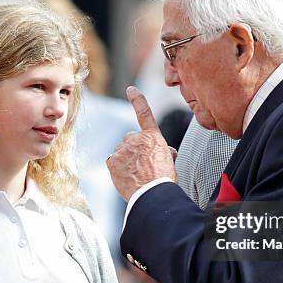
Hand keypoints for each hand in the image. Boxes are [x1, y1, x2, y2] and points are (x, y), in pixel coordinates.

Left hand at [106, 86, 176, 201]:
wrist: (153, 193)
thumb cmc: (164, 180)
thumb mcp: (169, 161)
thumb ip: (164, 152)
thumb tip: (166, 152)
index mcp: (153, 137)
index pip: (145, 114)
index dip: (138, 100)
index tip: (131, 89)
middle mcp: (136, 139)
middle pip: (130, 139)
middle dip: (133, 148)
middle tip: (141, 165)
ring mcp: (123, 150)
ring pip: (120, 151)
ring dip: (125, 159)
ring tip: (135, 174)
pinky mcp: (112, 161)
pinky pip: (112, 161)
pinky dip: (117, 168)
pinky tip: (126, 178)